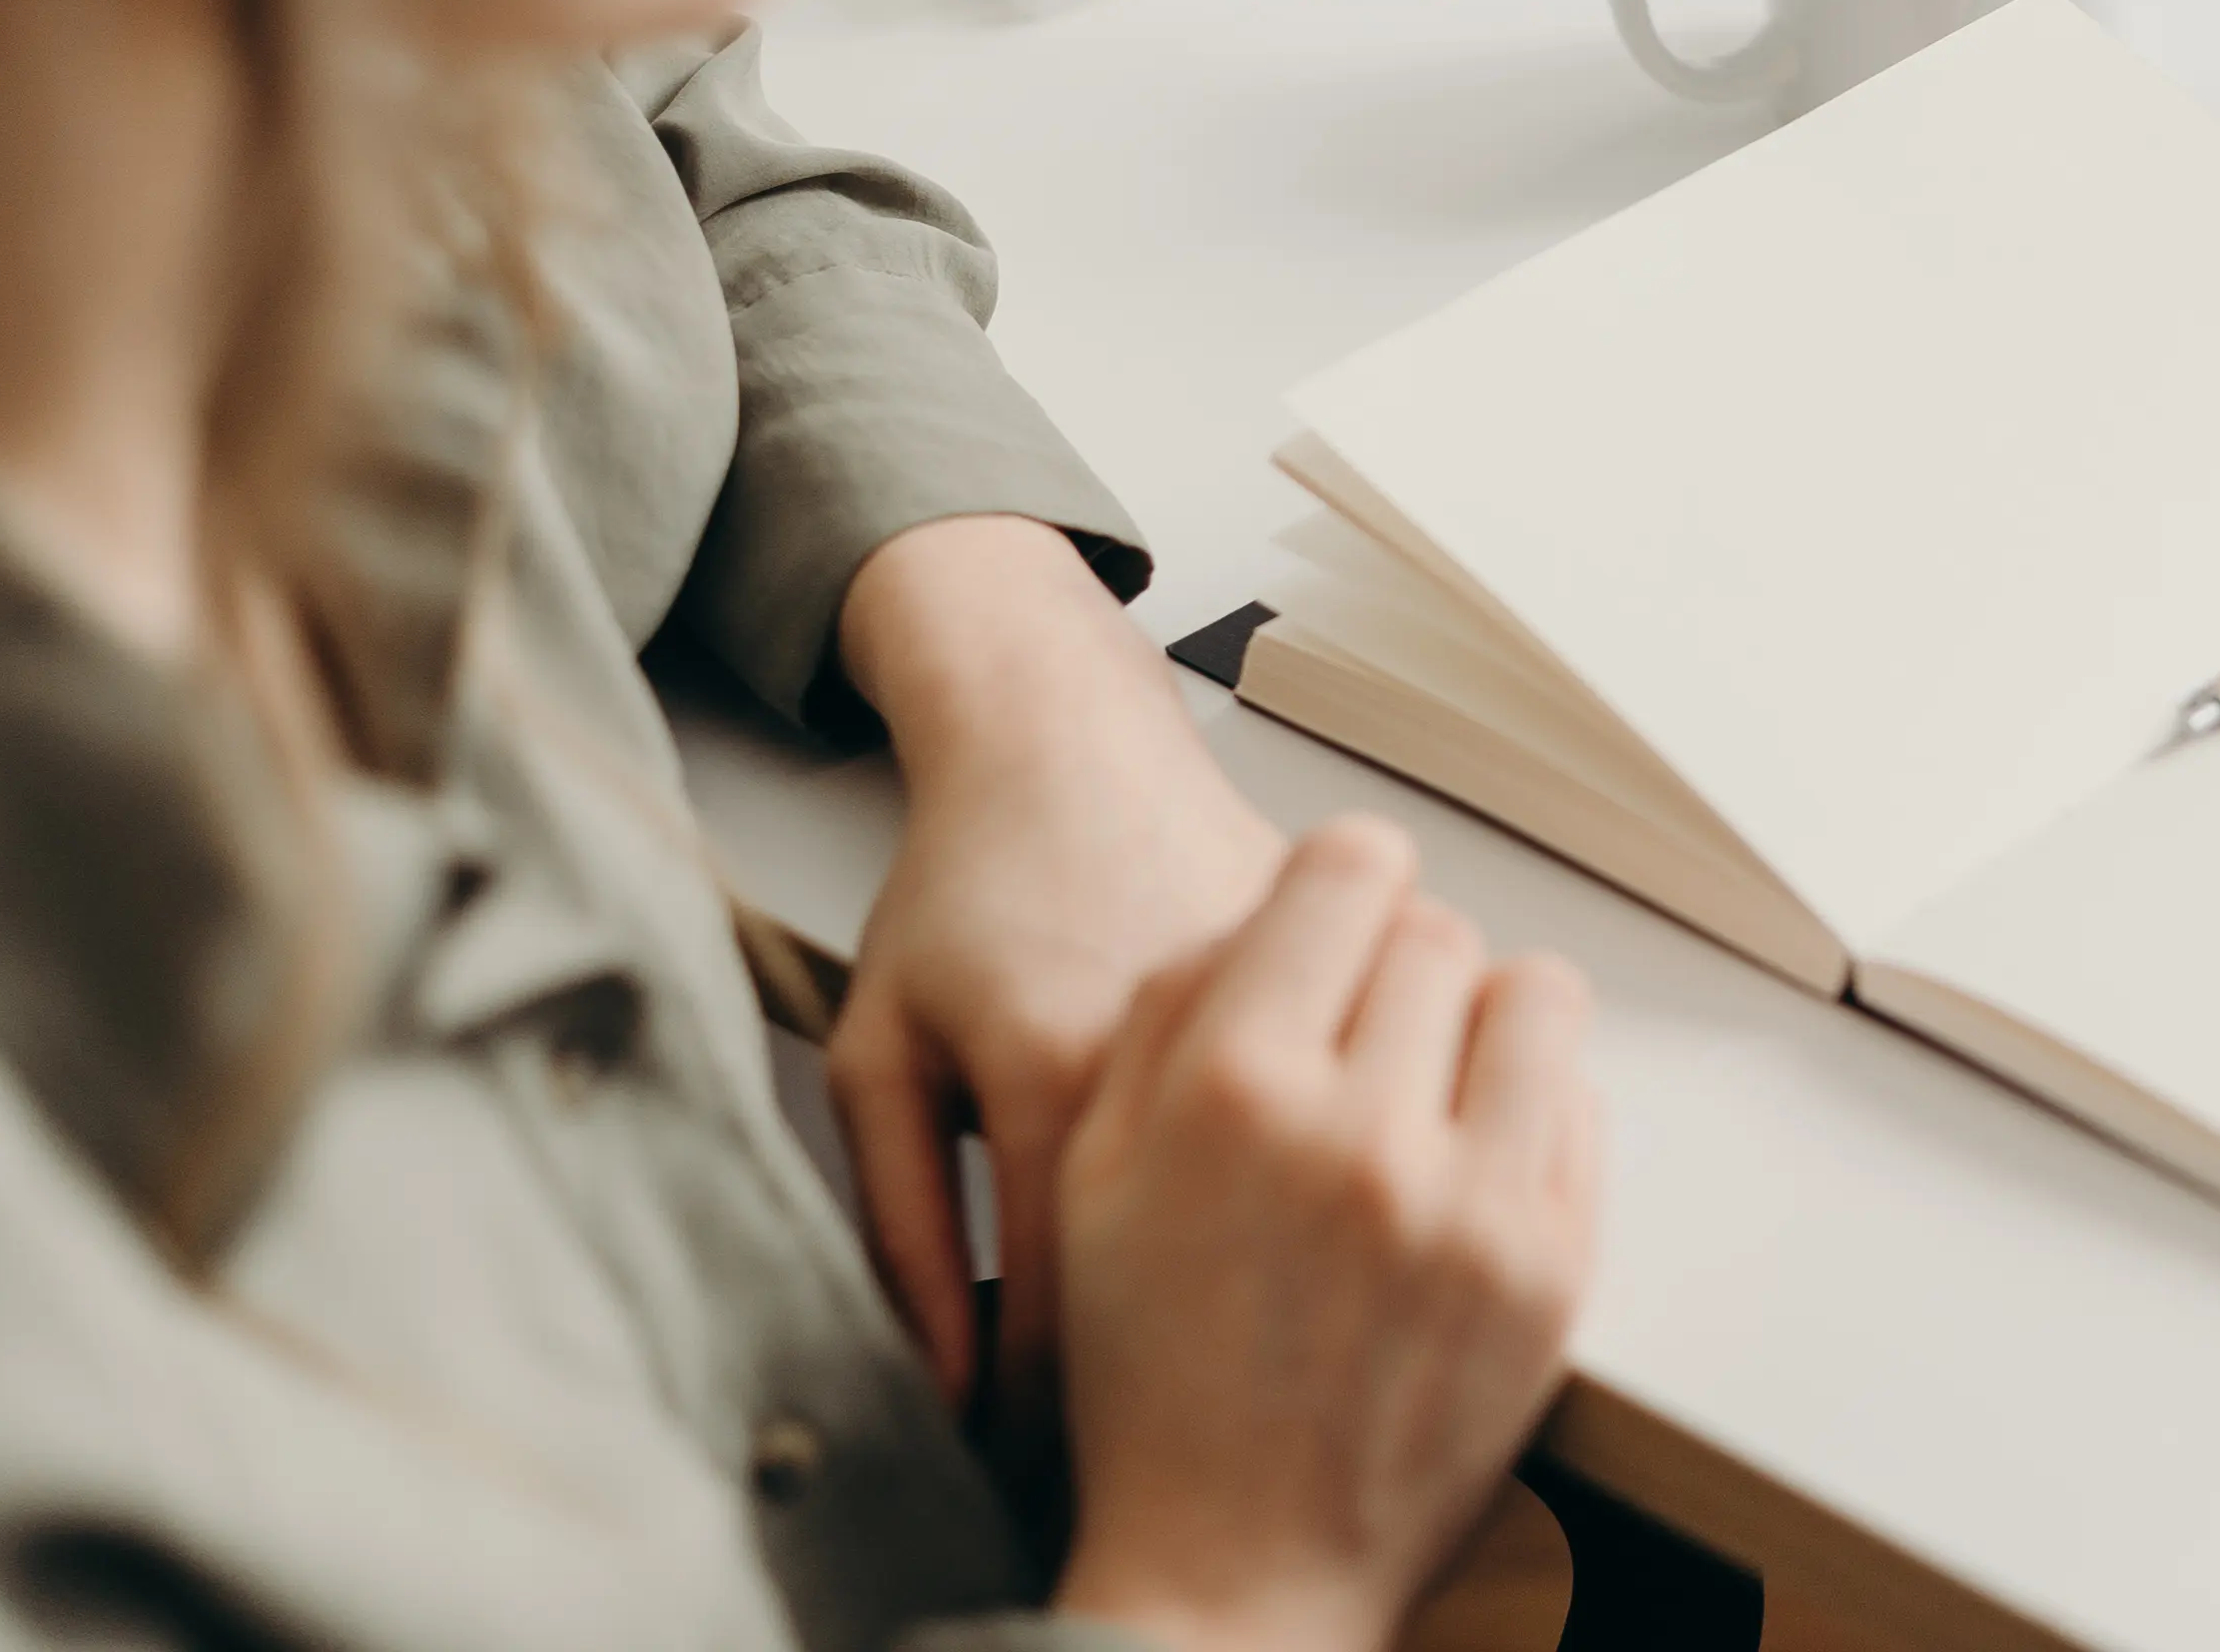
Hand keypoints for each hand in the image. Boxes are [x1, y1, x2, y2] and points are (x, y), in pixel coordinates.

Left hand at [827, 516, 1286, 1423]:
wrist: (1066, 738)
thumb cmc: (968, 888)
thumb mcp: (882, 1051)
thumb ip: (901, 1227)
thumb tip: (944, 1389)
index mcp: (1058, 1075)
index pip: (1060, 1324)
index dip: (1038, 1431)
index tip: (1028, 1481)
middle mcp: (1188, 1053)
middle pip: (1190, 1291)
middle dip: (1156, 1391)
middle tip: (1118, 1446)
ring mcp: (1281, 1019)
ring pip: (1288, 1213)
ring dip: (1248, 1295)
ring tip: (1197, 1354)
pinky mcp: (1338, 994)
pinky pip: (1338, 1122)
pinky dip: (1300, 1192)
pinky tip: (1257, 1238)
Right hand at [1052, 820, 1602, 1651]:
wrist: (1234, 1571)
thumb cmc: (1151, 1378)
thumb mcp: (1095, 1173)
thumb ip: (1172, 1014)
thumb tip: (1269, 910)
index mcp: (1234, 1091)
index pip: (1350, 870)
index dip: (1343, 877)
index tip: (1337, 905)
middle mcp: (1360, 1134)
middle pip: (1438, 930)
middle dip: (1399, 960)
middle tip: (1363, 1023)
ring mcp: (1471, 1205)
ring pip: (1533, 996)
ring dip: (1484, 1018)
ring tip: (1430, 1077)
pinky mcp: (1553, 1269)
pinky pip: (1579, 1104)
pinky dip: (1529, 1109)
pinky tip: (1465, 1158)